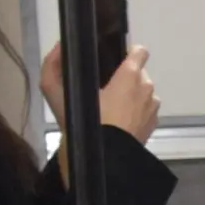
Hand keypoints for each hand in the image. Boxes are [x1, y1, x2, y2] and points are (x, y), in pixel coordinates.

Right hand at [38, 42, 160, 143]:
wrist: (104, 157)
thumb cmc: (83, 119)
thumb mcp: (55, 91)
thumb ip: (52, 65)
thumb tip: (60, 48)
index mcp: (130, 76)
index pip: (139, 52)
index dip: (129, 54)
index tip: (116, 61)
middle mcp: (146, 88)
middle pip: (138, 75)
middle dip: (126, 80)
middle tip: (106, 92)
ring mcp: (152, 108)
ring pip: (143, 94)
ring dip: (131, 98)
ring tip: (112, 111)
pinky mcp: (153, 125)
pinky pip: (145, 112)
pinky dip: (136, 114)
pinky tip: (120, 123)